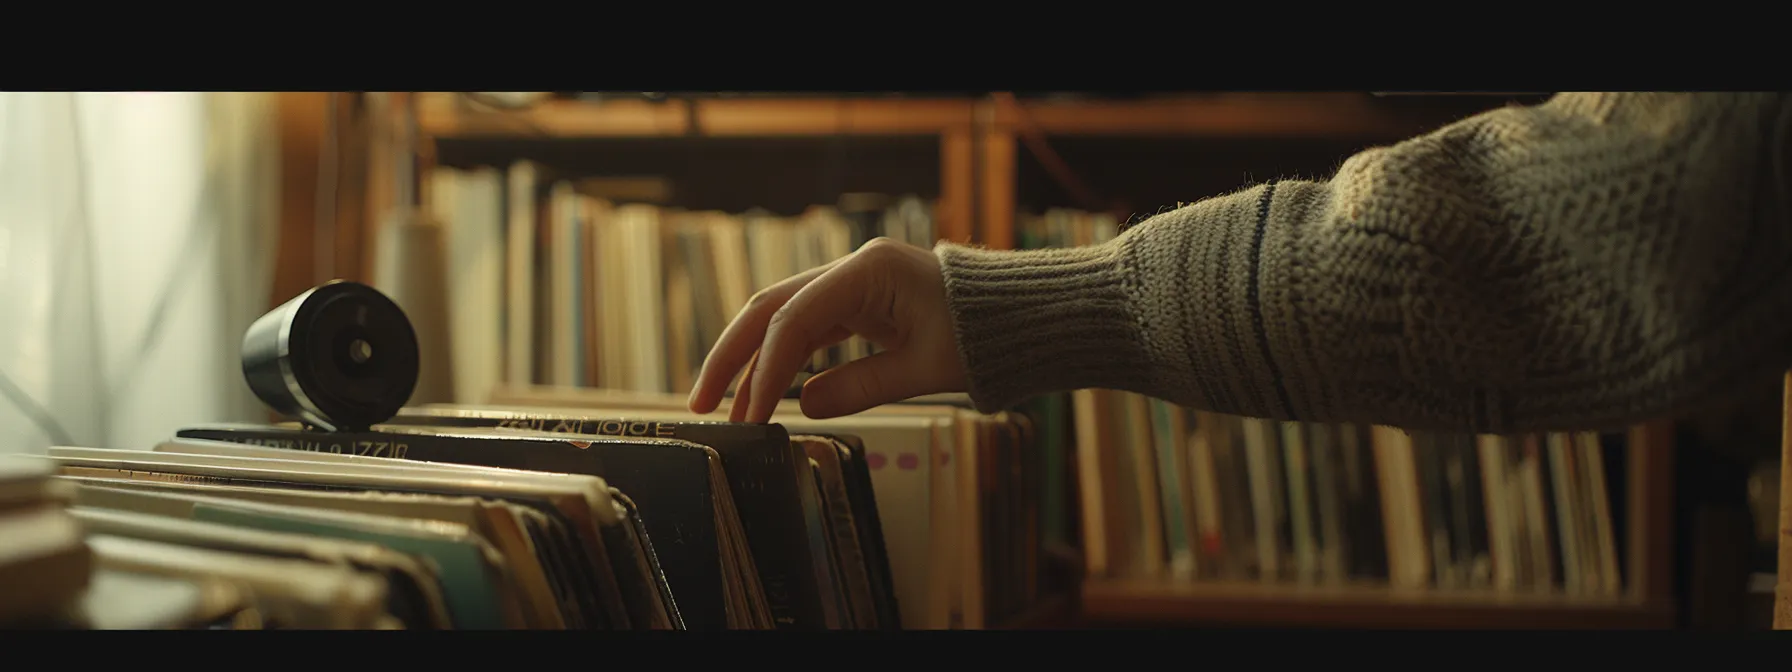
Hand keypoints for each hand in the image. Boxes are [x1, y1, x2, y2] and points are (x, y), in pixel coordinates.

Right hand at [687, 237, 967, 422]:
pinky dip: (786, 359)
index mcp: (869, 271)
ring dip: (753, 361)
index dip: (763, 370)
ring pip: (785, 317)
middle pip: (772, 308)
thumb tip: (801, 406)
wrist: (1022, 315)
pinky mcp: (861, 300)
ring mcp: (855, 282)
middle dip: (733, 356)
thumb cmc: (985, 336)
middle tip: (700, 404)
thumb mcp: (926, 369)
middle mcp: (854, 268)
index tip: (745, 416)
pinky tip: (764, 390)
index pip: (794, 320)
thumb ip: (861, 387)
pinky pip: (810, 328)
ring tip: (727, 408)